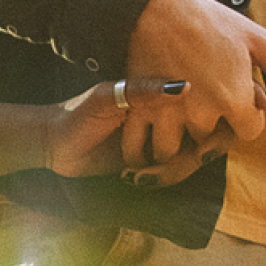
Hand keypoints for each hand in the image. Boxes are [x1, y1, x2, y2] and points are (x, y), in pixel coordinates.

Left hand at [48, 79, 205, 182]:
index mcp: (159, 93)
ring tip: (136, 175)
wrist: (54, 144)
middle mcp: (167, 115)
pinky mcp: (150, 160)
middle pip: (202, 139)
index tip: (201, 149)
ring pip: (188, 159)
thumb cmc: (77, 114)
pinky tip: (131, 177)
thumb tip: (185, 87)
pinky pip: (170, 172)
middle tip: (151, 168)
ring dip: (167, 172)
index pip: (203, 108)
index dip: (210, 131)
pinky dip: (157, 178)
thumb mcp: (106, 97)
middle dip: (185, 160)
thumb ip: (142, 90)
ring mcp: (161, 138)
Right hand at [119, 0, 265, 170]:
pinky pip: (138, 146)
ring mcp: (168, 115)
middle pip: (209, 140)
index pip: (248, 132)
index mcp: (234, 100)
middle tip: (202, 101)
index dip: (245, 116)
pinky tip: (143, 141)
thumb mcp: (258, 41)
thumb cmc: (211, 21)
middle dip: (208, 125)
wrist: (158, 7)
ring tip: (173, 122)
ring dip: (175, 141)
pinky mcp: (139, 110)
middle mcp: (201, 114)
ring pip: (173, 150)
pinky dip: (139, 149)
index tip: (235, 99)